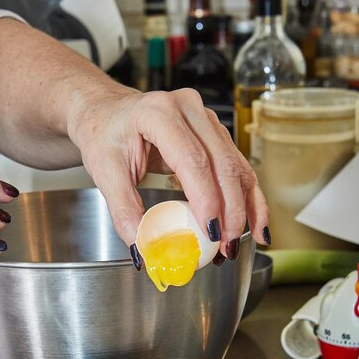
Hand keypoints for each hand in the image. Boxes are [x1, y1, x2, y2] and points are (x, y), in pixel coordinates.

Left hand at [68, 87, 269, 259]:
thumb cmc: (104, 135)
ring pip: (237, 167)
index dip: (206, 199)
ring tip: (236, 244)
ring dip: (244, 209)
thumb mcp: (105, 172)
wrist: (108, 112)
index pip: (192, 159)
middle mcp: (189, 109)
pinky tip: (254, 225)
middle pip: (223, 164)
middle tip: (226, 247)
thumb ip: (124, 211)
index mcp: (158, 113)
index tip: (211, 232)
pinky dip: (248, 199)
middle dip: (231, 211)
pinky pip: (239, 168)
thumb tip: (143, 250)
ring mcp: (206, 120)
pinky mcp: (215, 134)